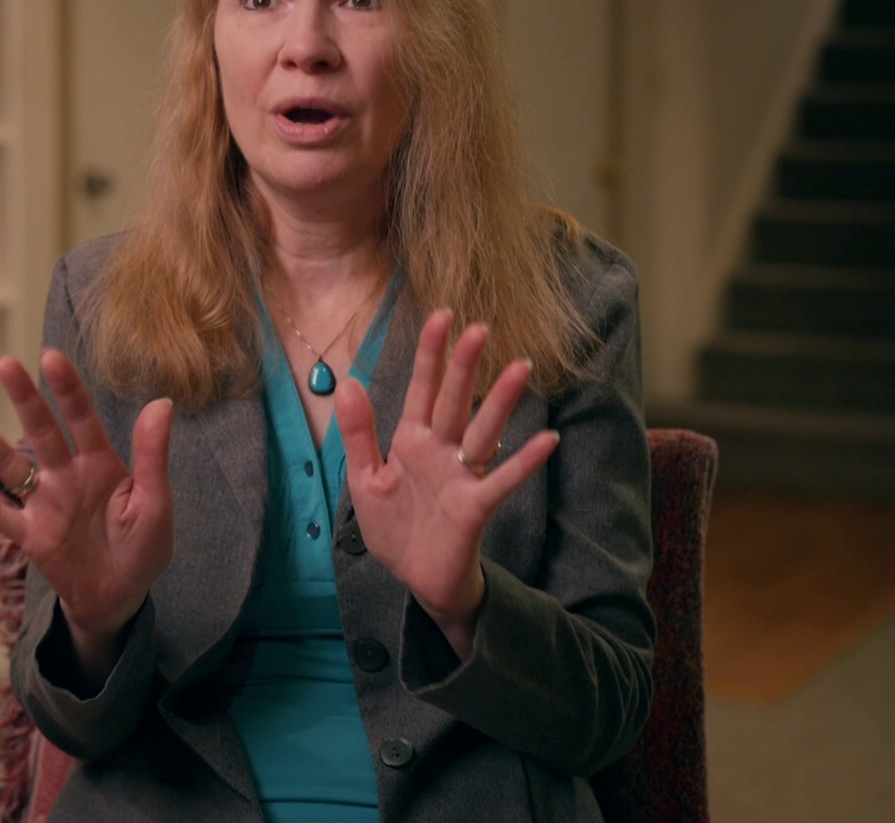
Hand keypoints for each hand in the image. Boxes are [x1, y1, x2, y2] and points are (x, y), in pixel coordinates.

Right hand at [0, 350, 174, 672]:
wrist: (119, 598)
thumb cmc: (142, 549)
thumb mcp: (155, 505)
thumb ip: (152, 457)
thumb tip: (163, 403)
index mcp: (101, 465)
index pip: (82, 419)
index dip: (68, 390)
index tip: (51, 357)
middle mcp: (67, 476)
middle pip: (41, 431)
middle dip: (24, 398)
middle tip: (4, 363)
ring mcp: (44, 504)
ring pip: (9, 465)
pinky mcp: (29, 535)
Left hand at [336, 309, 558, 657]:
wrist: (414, 578)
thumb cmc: (394, 527)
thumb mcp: (364, 479)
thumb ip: (358, 433)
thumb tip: (348, 381)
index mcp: (411, 440)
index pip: (422, 389)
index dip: (431, 354)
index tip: (442, 315)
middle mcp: (441, 451)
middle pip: (455, 401)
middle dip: (465, 366)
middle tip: (480, 327)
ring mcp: (462, 476)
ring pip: (484, 430)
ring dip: (502, 401)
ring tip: (521, 366)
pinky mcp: (475, 507)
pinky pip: (502, 480)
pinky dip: (524, 461)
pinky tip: (547, 439)